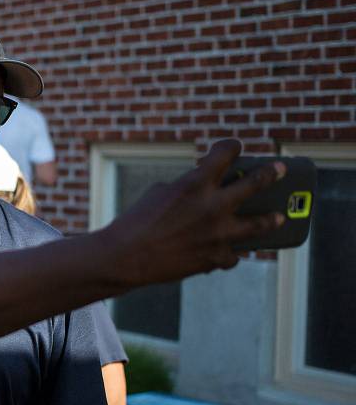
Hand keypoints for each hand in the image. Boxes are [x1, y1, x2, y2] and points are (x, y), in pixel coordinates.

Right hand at [104, 140, 285, 287]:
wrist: (125, 258)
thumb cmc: (136, 222)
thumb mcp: (160, 193)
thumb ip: (189, 188)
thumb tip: (209, 192)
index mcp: (195, 183)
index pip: (225, 152)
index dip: (230, 147)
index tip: (233, 147)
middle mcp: (213, 206)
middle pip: (256, 183)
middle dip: (271, 173)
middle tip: (279, 169)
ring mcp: (218, 233)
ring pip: (260, 224)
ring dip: (271, 219)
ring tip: (279, 217)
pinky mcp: (215, 258)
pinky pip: (233, 255)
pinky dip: (229, 252)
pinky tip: (229, 252)